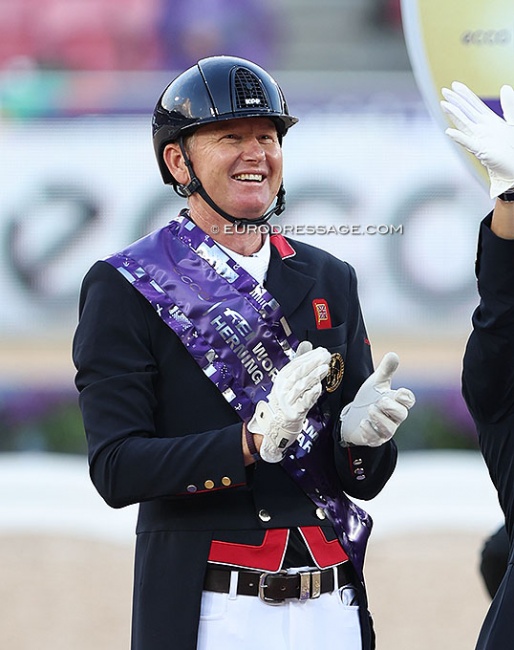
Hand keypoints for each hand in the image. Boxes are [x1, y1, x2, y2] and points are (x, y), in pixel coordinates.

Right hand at [247, 341, 330, 462]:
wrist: (277, 426)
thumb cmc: (286, 402)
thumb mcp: (289, 381)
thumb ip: (299, 363)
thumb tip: (306, 344)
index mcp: (281, 379)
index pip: (294, 365)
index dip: (307, 357)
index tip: (319, 351)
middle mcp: (282, 389)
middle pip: (297, 373)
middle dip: (312, 363)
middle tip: (325, 356)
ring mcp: (287, 402)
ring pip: (300, 386)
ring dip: (313, 376)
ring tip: (325, 368)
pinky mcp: (293, 413)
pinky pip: (303, 402)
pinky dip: (311, 394)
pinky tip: (318, 387)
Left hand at [339, 352, 414, 447]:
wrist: (352, 415)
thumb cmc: (369, 398)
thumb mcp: (376, 383)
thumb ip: (385, 370)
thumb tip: (393, 354)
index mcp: (396, 402)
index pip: (408, 400)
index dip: (405, 397)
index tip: (398, 392)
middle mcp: (393, 417)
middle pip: (402, 415)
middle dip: (392, 407)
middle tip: (380, 401)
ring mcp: (384, 430)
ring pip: (389, 430)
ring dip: (380, 419)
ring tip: (370, 409)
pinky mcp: (372, 439)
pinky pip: (375, 439)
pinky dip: (369, 431)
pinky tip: (363, 422)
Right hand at [440, 81, 513, 197]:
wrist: (512, 169)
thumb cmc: (512, 148)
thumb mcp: (512, 122)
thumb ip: (508, 105)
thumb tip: (504, 87)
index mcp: (489, 121)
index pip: (474, 104)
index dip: (465, 94)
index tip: (455, 85)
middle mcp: (481, 129)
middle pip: (466, 112)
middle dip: (456, 101)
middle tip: (444, 91)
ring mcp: (480, 139)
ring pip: (464, 124)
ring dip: (454, 115)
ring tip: (444, 105)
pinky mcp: (482, 151)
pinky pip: (468, 142)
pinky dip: (459, 137)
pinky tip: (449, 131)